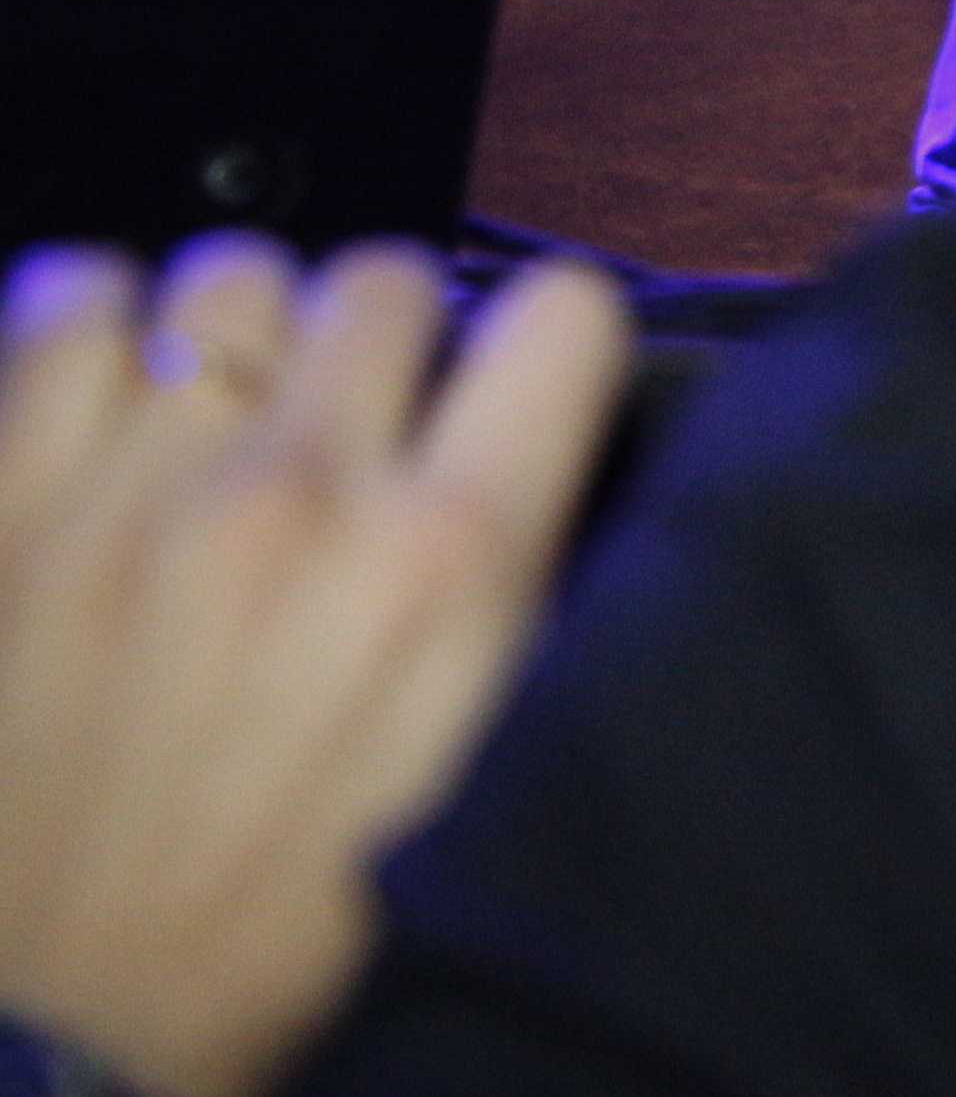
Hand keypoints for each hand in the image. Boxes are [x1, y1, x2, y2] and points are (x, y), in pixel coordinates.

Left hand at [0, 236, 633, 1096]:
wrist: (59, 1036)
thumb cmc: (279, 931)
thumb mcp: (477, 770)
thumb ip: (515, 602)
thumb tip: (534, 476)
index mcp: (449, 562)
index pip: (562, 312)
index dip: (543, 353)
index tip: (510, 401)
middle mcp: (301, 493)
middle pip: (389, 280)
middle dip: (384, 353)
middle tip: (355, 442)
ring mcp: (132, 487)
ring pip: (231, 271)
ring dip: (239, 337)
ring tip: (220, 421)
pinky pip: (68, 301)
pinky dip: (93, 332)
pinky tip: (107, 407)